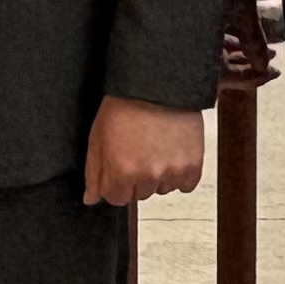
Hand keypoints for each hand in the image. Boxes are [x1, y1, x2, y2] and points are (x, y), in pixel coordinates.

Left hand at [85, 97, 203, 207]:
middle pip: (140, 195)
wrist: (158, 84)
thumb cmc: (125, 105)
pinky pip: (185, 185)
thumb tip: (91, 198)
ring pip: (162, 189)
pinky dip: (180, 174)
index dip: (117, 182)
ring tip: (157, 147)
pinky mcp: (193, 166)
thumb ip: (94, 172)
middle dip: (137, 178)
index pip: (116, 198)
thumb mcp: (99, 136)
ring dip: (159, 176)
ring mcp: (171, 172)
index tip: (121, 166)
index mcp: (121, 171)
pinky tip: (172, 152)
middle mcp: (147, 176)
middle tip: (139, 150)